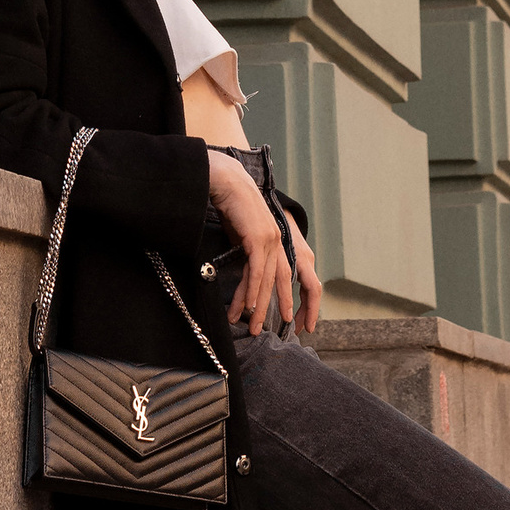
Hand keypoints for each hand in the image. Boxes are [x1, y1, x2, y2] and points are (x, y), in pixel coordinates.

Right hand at [207, 153, 319, 336]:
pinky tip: (249, 306)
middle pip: (279, 281)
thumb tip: (243, 268)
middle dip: (273, 308)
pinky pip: (257, 270)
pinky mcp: (258, 238)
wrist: (225, 180)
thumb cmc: (230, 204)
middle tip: (264, 329)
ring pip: (267, 280)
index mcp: (277, 240)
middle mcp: (278, 240)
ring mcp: (270, 239)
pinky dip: (253, 290)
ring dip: (259, 305)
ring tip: (253, 326)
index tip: (283, 317)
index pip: (283, 274)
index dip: (284, 297)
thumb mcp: (241, 232)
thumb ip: (246, 249)